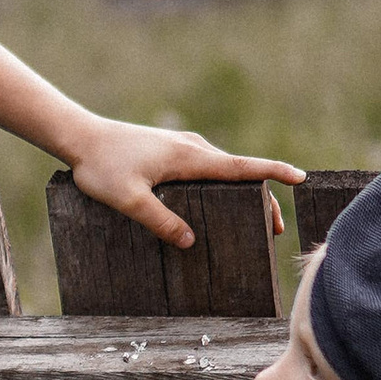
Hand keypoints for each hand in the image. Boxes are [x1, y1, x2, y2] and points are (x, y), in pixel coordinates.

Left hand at [61, 119, 302, 248]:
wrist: (80, 137)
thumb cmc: (101, 167)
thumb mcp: (127, 199)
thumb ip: (159, 221)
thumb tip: (189, 242)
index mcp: (190, 157)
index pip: (242, 166)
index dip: (273, 172)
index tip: (300, 176)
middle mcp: (193, 148)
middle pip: (240, 171)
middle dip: (262, 198)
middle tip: (274, 230)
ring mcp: (184, 147)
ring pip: (224, 169)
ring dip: (243, 191)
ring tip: (254, 221)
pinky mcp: (173, 150)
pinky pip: (208, 167)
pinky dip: (224, 184)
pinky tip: (219, 201)